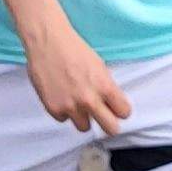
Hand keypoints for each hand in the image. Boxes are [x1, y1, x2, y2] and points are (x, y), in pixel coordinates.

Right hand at [17, 21, 132, 132]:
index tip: (115, 109)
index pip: (124, 112)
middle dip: (109, 124)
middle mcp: (89, 99)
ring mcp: (70, 106)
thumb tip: (111, 104)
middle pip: (110, 129)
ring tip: (77, 102)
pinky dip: (63, 111)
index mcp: (104, 86)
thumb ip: (106, 87)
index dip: (120, 110)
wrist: (47, 42)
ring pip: (84, 127)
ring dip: (83, 117)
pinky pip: (64, 119)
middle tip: (104, 118)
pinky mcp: (53, 109)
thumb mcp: (99, 66)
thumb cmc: (73, 49)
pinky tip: (61, 95)